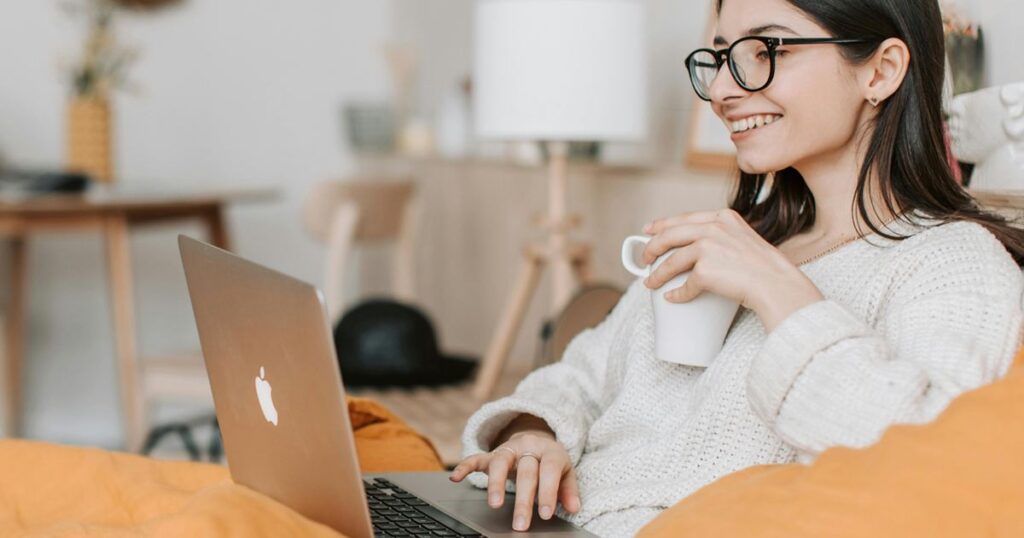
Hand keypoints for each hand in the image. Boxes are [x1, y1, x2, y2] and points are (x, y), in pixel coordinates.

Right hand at [449, 431, 580, 531]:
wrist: (536, 439)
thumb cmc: (550, 462)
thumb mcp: (565, 472)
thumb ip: (569, 490)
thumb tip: (574, 508)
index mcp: (550, 451)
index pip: (549, 470)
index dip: (548, 492)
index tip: (545, 514)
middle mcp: (528, 448)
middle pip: (525, 471)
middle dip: (523, 500)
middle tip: (521, 523)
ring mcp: (508, 449)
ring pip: (500, 462)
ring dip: (496, 483)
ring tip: (495, 505)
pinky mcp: (491, 454)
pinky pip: (476, 458)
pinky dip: (464, 466)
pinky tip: (456, 478)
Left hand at [641, 209, 822, 330]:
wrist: (778, 284)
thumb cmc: (766, 268)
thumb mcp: (744, 239)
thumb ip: (723, 237)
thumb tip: (697, 249)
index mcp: (723, 217)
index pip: (684, 218)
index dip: (662, 224)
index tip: (648, 230)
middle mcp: (714, 228)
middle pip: (670, 235)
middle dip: (652, 247)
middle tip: (644, 258)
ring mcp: (708, 247)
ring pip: (672, 261)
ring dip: (657, 274)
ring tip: (650, 282)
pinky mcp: (705, 270)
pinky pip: (685, 285)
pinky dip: (677, 294)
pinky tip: (672, 298)